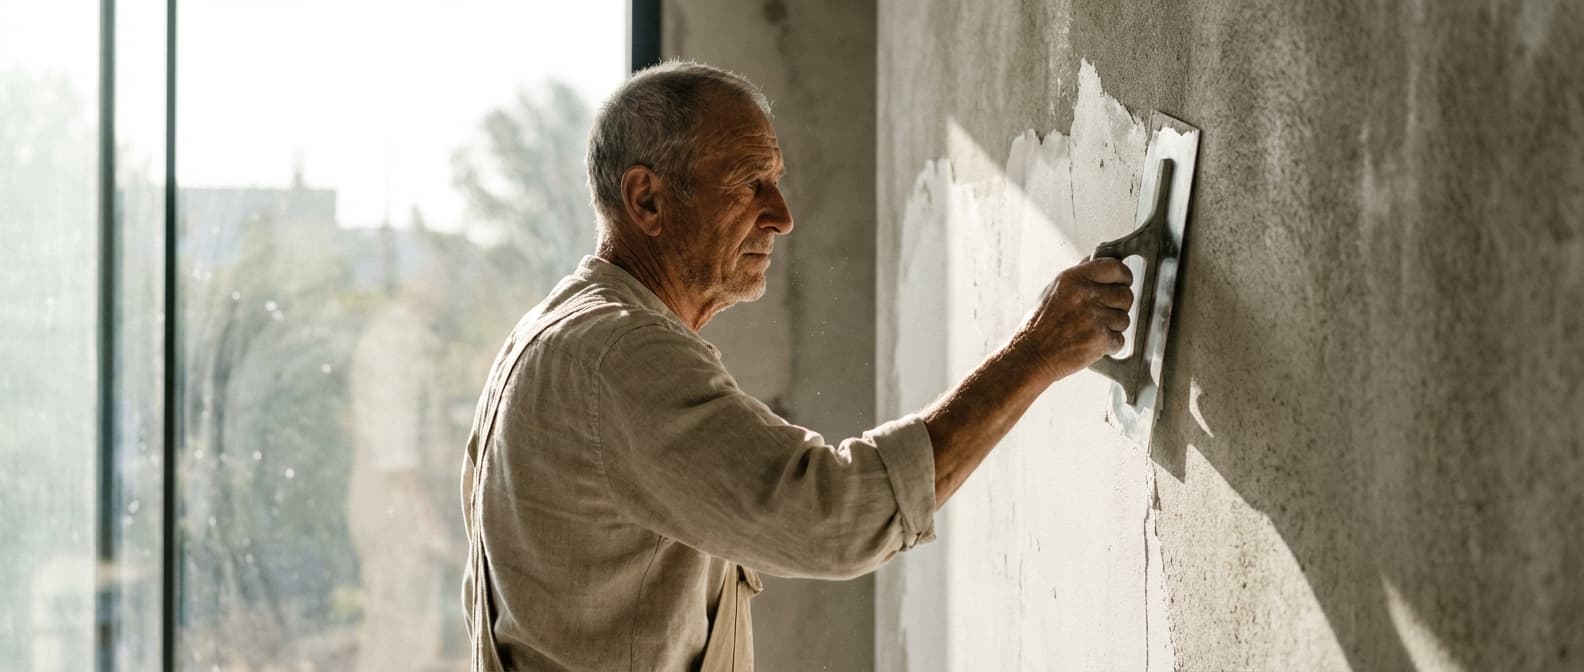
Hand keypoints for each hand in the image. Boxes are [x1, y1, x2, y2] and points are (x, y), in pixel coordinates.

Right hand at [1014, 257, 1133, 382]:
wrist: (1031, 355)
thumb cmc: (1038, 326)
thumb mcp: (1053, 290)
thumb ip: (1079, 276)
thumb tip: (1096, 262)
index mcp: (1073, 278)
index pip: (1114, 267)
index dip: (1123, 276)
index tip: (1123, 282)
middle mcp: (1085, 295)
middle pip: (1125, 295)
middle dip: (1119, 305)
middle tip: (1105, 313)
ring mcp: (1095, 317)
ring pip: (1124, 319)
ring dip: (1113, 327)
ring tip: (1091, 331)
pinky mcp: (1101, 339)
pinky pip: (1119, 339)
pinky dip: (1109, 345)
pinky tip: (1091, 343)